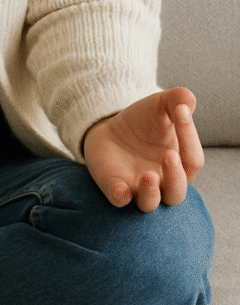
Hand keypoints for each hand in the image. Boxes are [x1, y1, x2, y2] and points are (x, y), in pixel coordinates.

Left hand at [83, 87, 203, 212]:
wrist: (111, 127)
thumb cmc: (144, 120)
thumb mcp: (162, 105)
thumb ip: (178, 100)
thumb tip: (188, 101)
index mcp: (181, 164)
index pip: (193, 159)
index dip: (189, 136)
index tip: (180, 111)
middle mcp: (163, 182)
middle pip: (176, 192)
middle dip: (175, 176)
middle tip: (169, 154)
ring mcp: (138, 188)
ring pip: (150, 203)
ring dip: (151, 193)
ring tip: (148, 175)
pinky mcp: (115, 187)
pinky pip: (119, 200)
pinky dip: (121, 197)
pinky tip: (121, 191)